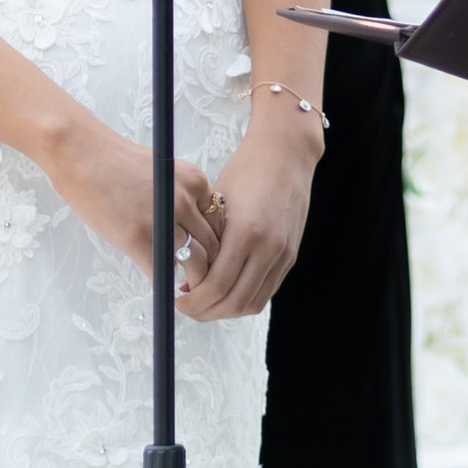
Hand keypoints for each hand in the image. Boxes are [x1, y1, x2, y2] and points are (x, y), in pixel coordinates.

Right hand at [48, 117, 224, 292]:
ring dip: (192, 282)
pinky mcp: (139, 239)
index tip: (205, 258)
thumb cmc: (114, 162)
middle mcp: (185, 200)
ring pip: (195, 263)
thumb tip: (190, 233)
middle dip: (208, 267)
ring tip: (184, 290)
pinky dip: (165, 286)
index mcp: (195, 181)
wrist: (79, 152)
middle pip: (213, 246)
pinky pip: (163, 273)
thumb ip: (181, 198)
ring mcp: (164, 220)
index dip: (214, 246)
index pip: (219, 224)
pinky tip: (162, 288)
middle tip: (198, 281)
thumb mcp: (163, 172)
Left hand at [180, 114, 319, 323]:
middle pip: (234, 302)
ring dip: (225, 310)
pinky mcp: (290, 256)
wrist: (286, 155)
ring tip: (204, 302)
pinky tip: (225, 291)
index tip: (176, 299)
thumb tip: (186, 277)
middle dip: (206, 312)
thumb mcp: (217, 203)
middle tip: (186, 306)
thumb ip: (205, 241)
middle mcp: (268, 247)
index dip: (193, 300)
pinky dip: (243, 298)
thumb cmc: (245, 171)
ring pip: (252, 303)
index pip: (216, 285)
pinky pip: (266, 291)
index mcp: (245, 231)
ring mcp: (283, 254)